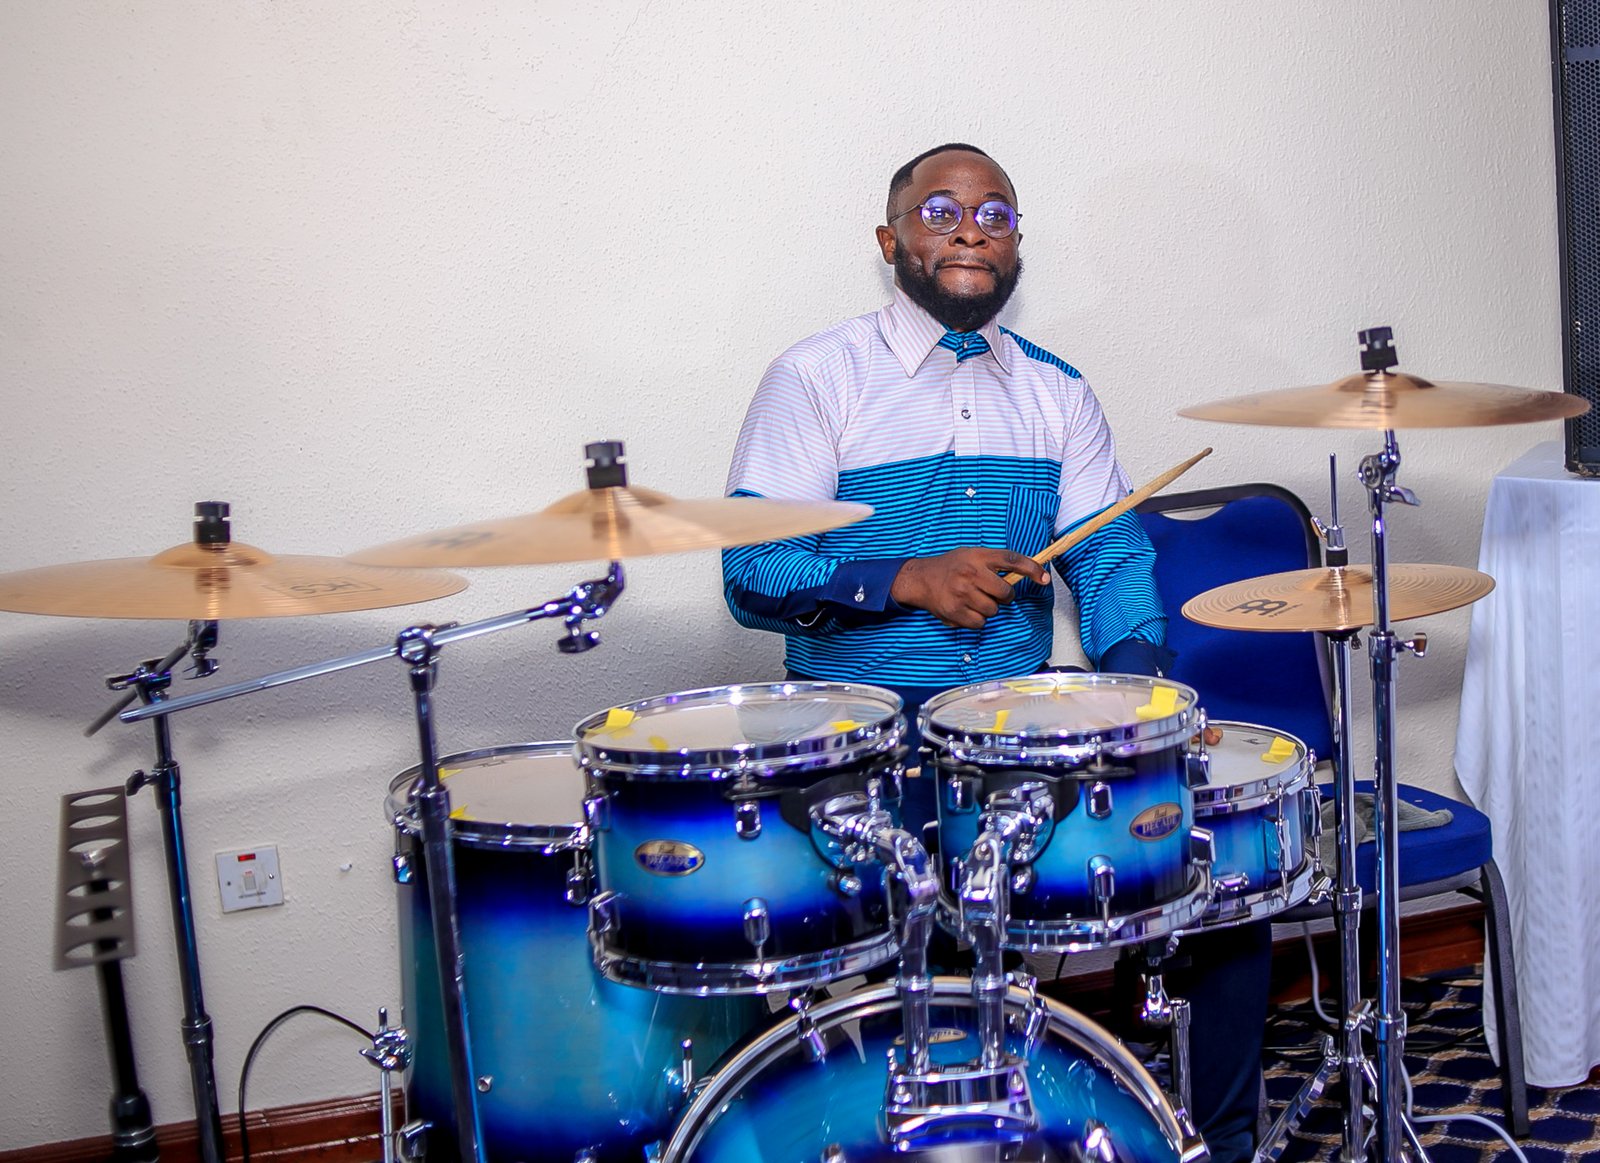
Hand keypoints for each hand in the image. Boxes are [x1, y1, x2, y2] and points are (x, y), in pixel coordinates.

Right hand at [890, 548, 1049, 629]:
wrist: (920, 579)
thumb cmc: (950, 567)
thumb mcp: (972, 555)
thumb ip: (994, 563)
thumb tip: (1024, 574)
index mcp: (978, 556)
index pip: (1012, 560)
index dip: (1032, 569)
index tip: (1044, 578)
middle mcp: (971, 573)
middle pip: (1005, 593)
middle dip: (1004, 596)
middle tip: (991, 591)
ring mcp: (962, 593)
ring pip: (993, 610)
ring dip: (987, 608)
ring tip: (972, 598)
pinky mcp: (955, 611)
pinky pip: (980, 623)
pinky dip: (976, 619)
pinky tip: (965, 608)